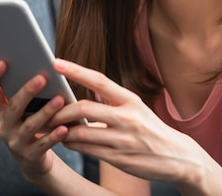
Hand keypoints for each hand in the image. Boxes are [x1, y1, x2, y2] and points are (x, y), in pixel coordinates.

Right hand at [0, 60, 68, 182]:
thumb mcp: (27, 109)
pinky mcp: (29, 156)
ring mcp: (15, 142)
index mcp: (1, 110)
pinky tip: (64, 128)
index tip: (3, 61)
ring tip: (60, 100)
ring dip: (45, 112)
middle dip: (27, 91)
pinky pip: (42, 145)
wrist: (35, 161)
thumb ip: (29, 92)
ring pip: (29, 126)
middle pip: (13, 107)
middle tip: (42, 77)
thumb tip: (46, 65)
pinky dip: (53, 136)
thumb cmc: (34, 124)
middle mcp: (4, 126)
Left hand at [51, 59, 208, 185]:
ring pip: (80, 132)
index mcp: (130, 100)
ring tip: (53, 127)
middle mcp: (126, 117)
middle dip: (60, 110)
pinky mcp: (118, 158)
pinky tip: (66, 140)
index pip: (99, 80)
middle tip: (46, 109)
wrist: (176, 157)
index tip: (56, 63)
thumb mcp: (137, 107)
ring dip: (62, 130)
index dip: (76, 70)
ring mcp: (122, 139)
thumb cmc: (151, 129)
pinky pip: (86, 149)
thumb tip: (90, 84)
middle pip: (83, 107)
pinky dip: (72, 144)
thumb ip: (113, 98)